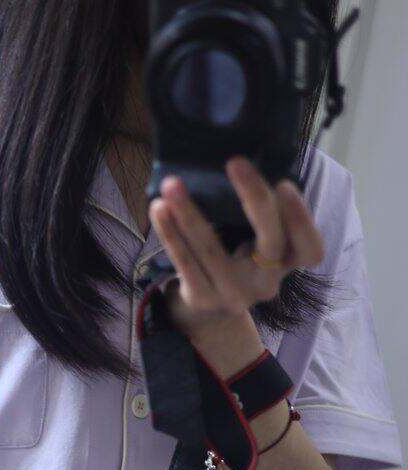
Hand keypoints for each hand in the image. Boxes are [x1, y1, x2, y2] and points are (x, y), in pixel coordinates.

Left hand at [147, 155, 325, 340]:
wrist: (212, 307)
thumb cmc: (240, 259)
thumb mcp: (259, 241)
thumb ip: (262, 214)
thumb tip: (242, 163)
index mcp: (288, 263)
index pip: (310, 248)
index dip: (301, 219)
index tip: (284, 184)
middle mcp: (266, 283)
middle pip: (271, 243)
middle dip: (255, 199)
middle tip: (236, 162)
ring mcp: (234, 294)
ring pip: (212, 250)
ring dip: (190, 213)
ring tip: (172, 184)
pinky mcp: (202, 298)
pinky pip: (184, 262)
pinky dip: (170, 233)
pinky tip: (159, 209)